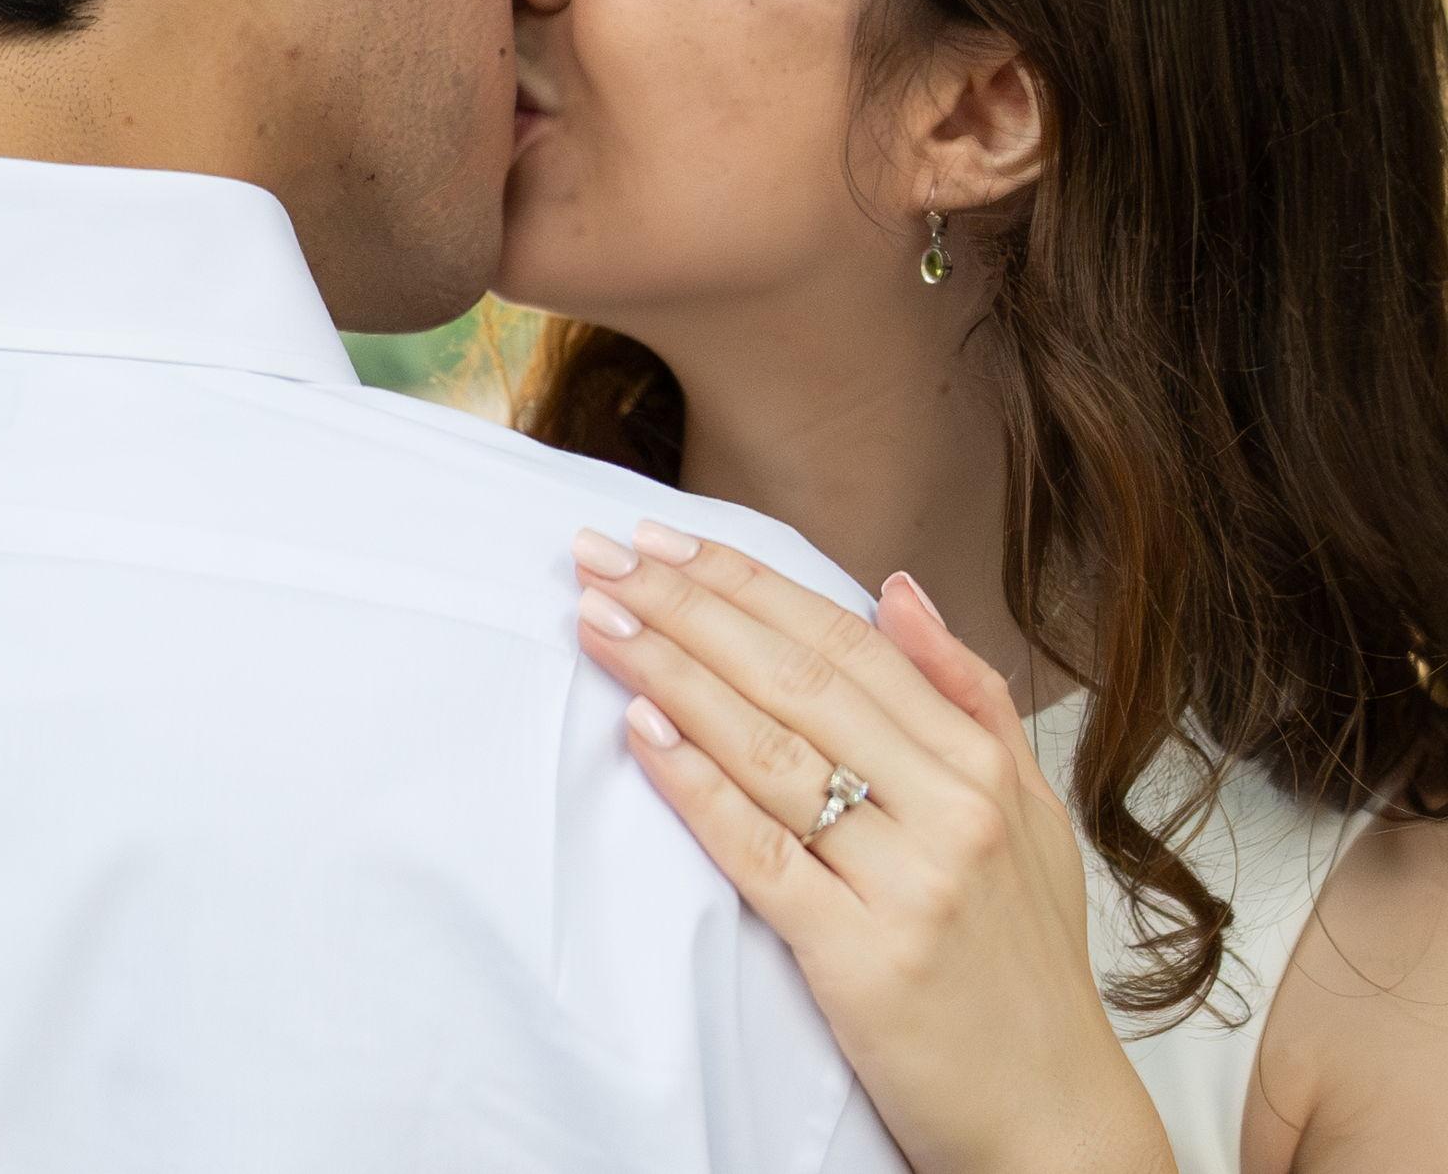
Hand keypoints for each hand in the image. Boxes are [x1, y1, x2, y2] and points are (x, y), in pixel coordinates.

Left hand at [570, 520, 1174, 1173]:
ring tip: (599, 624)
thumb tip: (898, 586)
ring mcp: (908, 881)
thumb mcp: (1031, 813)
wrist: (1056, 1124)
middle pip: (793, 678)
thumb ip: (966, 692)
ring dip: (671, 674)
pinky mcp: (862, 958)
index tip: (664, 541)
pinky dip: (695, 784)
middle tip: (602, 559)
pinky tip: (640, 730)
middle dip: (686, 606)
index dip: (745, 581)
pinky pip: (760, 852)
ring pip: (768, 750)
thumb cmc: (1027, 963)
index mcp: (980, 761)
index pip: (842, 639)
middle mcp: (950, 807)